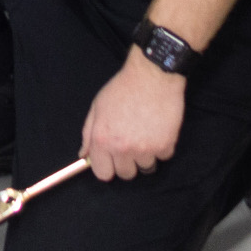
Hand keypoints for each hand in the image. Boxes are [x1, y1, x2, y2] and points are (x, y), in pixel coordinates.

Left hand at [81, 51, 187, 180]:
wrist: (152, 76)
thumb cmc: (122, 88)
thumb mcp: (97, 107)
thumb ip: (88, 134)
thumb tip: (85, 155)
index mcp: (102, 139)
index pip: (103, 174)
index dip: (107, 166)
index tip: (112, 159)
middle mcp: (122, 148)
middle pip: (125, 175)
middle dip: (127, 162)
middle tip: (131, 143)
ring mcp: (145, 149)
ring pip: (145, 168)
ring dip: (145, 155)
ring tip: (146, 133)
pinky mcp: (165, 146)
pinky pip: (162, 157)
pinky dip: (161, 147)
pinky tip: (158, 129)